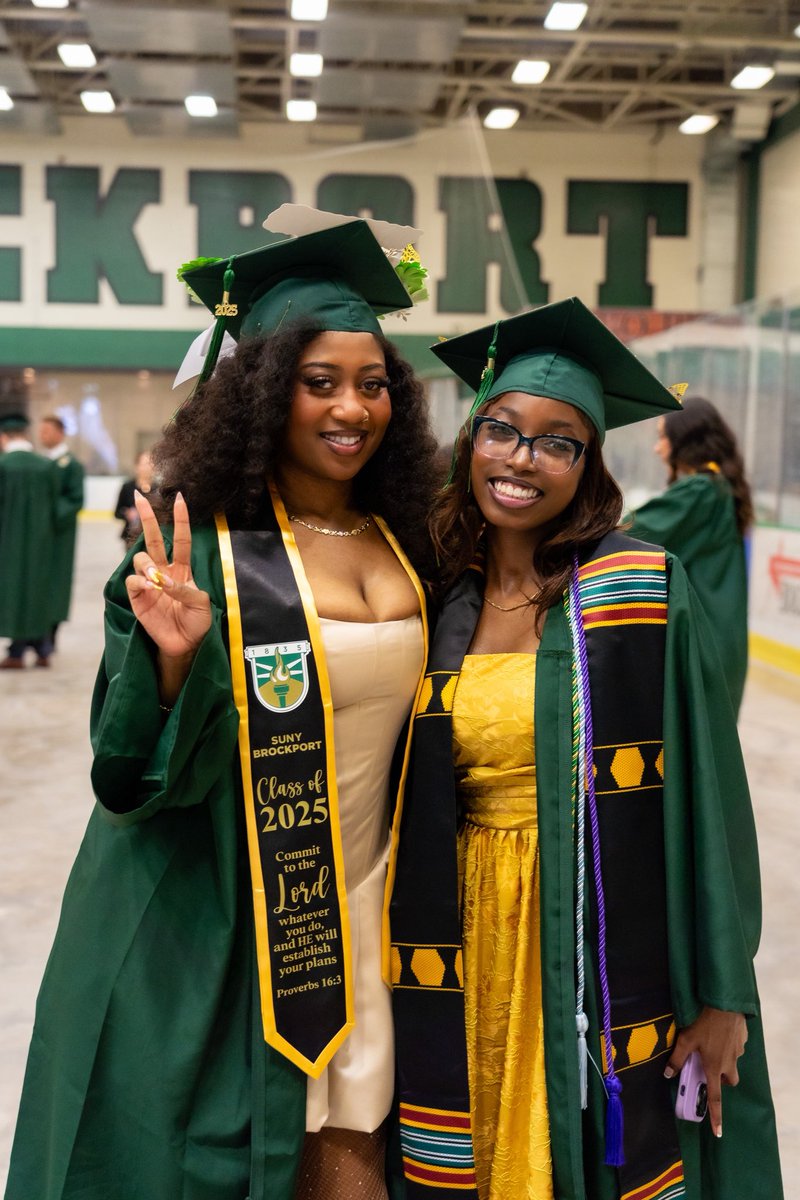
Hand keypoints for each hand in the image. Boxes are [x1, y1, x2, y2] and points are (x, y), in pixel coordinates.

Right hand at [126, 491, 211, 696]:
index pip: (182, 539)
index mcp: (183, 569)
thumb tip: (164, 581)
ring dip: (147, 564)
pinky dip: (140, 581)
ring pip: (140, 558)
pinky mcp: (137, 597)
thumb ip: (185, 589)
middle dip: (147, 518)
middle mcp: (164, 571)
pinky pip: (132, 581)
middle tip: (139, 496)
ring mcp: (149, 583)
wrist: (185, 644)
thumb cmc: (197, 623)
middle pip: (154, 539)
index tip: (180, 498)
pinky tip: (149, 588)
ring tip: (156, 579)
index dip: (181, 520)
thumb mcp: (200, 604)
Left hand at [665, 1006, 747, 1137]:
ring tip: (713, 1045)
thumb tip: (667, 1074)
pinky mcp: (742, 1040)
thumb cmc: (703, 1022)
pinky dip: (729, 1045)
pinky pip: (736, 1047)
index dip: (715, 1116)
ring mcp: (738, 1052)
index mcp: (714, 1067)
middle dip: (721, 1080)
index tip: (718, 1132)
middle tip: (710, 1069)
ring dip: (724, 1060)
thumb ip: (676, 1059)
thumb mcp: (685, 1039)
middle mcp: (728, 1063)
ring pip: (733, 1063)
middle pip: (729, 1081)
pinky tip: (720, 1032)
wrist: (724, 1003)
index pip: (715, 1098)